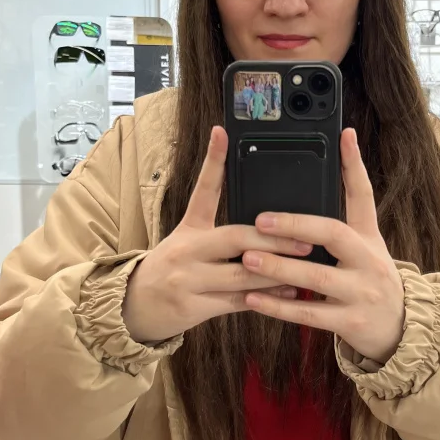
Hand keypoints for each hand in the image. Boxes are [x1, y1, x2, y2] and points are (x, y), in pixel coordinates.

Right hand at [121, 126, 309, 344]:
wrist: (134, 307)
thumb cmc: (170, 270)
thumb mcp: (186, 242)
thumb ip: (218, 233)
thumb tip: (265, 224)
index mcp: (188, 228)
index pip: (203, 190)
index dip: (213, 161)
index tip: (222, 132)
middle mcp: (187, 250)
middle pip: (234, 238)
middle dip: (274, 239)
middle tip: (305, 238)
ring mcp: (189, 279)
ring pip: (241, 275)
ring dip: (276, 272)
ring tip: (305, 265)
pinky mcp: (194, 306)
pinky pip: (236, 301)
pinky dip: (265, 297)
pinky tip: (287, 292)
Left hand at [240, 128, 404, 365]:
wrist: (402, 332)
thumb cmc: (370, 284)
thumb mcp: (366, 252)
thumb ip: (342, 228)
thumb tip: (308, 199)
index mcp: (370, 239)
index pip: (363, 195)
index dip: (353, 165)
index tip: (343, 136)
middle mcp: (369, 261)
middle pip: (334, 234)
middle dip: (296, 225)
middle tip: (260, 221)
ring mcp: (362, 292)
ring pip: (317, 276)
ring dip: (279, 267)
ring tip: (247, 258)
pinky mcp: (351, 322)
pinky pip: (309, 313)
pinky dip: (278, 306)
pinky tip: (252, 298)